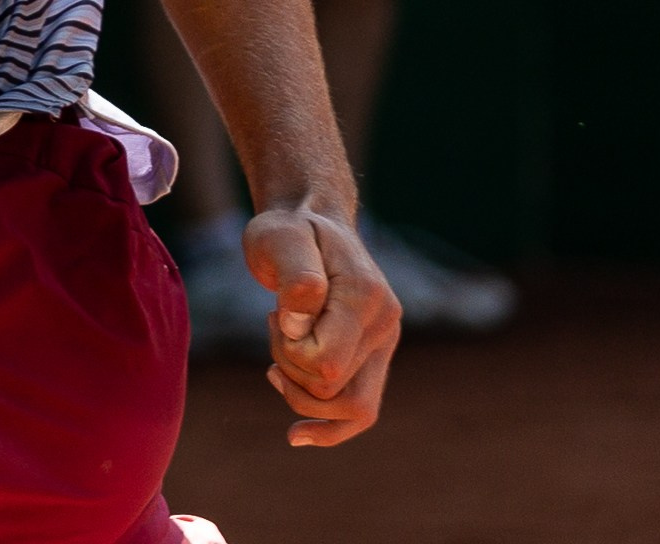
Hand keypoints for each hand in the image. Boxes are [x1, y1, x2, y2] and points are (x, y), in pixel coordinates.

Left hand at [245, 206, 400, 446]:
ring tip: (278, 357)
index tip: (275, 316)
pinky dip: (331, 428)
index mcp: (365, 297)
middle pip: (335, 390)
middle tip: (274, 324)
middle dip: (290, 369)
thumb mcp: (278, 237)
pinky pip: (363, 410)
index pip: (327, 362)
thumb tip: (298, 324)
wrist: (311, 223)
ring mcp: (384, 343)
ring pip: (352, 408)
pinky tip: (297, 436)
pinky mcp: (374, 356)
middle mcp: (384, 325)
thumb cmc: (288, 230)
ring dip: (302, 393)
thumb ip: (295, 277)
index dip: (290, 353)